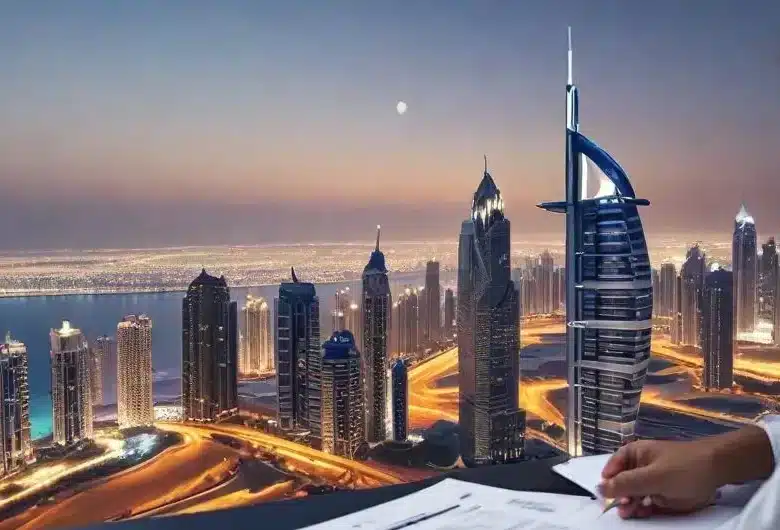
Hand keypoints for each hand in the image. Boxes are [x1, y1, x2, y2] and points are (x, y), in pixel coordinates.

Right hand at [599, 439, 718, 518]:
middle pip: (622, 484)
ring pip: (634, 496)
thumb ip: (625, 483)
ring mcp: (653, 481)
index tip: (607, 497)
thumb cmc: (681, 467)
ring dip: (630, 505)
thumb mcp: (651, 476)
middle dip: (619, 496)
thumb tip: (599, 488)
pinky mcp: (663, 494)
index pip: (612, 469)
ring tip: (629, 514)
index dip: (608, 483)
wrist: (716, 471)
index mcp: (634, 455)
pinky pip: (647, 503)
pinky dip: (643, 509)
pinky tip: (641, 513)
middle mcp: (641, 467)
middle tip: (622, 509)